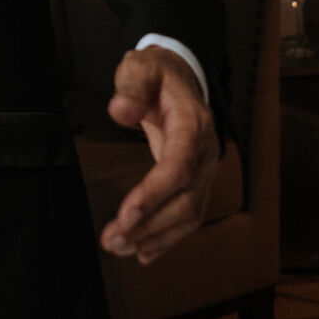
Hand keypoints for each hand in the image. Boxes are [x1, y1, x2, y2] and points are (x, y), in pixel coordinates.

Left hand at [101, 48, 218, 263]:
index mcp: (193, 124)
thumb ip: (132, 86)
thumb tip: (120, 111)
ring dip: (156, 237)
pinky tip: (144, 252)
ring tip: (121, 248)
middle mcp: (205, 152)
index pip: (178, 166)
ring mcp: (205, 169)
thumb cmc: (158, 74)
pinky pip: (189, 215)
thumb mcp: (141, 67)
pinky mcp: (197, 181)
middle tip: (113, 239)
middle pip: (184, 199)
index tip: (126, 214)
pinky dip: (168, 237)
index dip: (154, 193)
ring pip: (189, 214)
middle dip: (150, 225)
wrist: (181, 77)